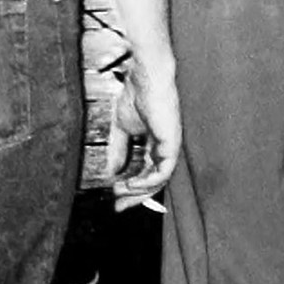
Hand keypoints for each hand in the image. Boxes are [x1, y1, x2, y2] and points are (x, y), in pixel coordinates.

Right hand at [106, 57, 181, 212]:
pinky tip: (130, 183)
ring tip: (120, 192)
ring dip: (138, 190)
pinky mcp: (172, 143)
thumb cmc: (136, 94)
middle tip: (118, 206)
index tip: (115, 198)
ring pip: (159, 180)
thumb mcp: (121, 128)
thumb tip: (111, 172)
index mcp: (154, 144)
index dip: (131, 187)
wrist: (144, 77)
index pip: (146, 172)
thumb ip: (118, 150)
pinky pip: (163, 171)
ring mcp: (170, 146)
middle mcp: (165, 148)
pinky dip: (146, 181)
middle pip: (153, 181)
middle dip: (134, 196)